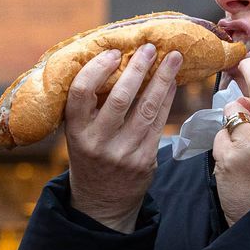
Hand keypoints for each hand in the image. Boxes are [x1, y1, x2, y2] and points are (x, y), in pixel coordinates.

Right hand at [66, 43, 183, 232]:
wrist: (102, 202)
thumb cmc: (89, 157)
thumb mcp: (78, 135)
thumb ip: (90, 107)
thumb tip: (114, 62)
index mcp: (76, 132)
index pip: (81, 93)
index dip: (97, 69)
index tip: (113, 53)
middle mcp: (98, 142)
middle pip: (119, 97)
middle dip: (137, 69)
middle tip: (149, 48)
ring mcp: (123, 152)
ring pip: (146, 108)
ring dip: (162, 79)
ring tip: (173, 57)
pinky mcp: (145, 160)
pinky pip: (159, 123)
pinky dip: (167, 99)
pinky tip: (172, 82)